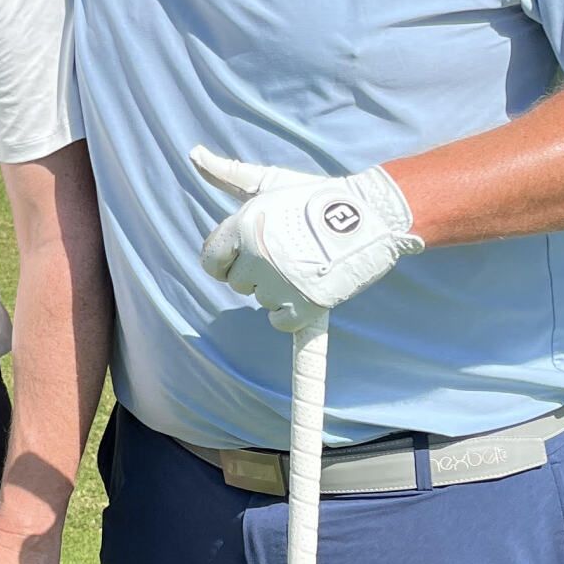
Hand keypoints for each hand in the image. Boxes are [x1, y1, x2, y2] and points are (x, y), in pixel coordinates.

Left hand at [191, 144, 421, 330]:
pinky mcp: (307, 306)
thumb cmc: (315, 196)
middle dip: (259, 272)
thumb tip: (194, 154)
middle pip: (239, 284)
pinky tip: (304, 409)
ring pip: (264, 304)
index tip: (254, 249)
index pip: (212, 262)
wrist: (369, 215)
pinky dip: (292, 327)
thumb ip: (227, 174)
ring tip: (309, 263)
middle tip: (290, 250)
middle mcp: (256, 259)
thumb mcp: (268, 182)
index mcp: (241, 228)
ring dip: (281, 291)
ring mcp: (281, 285)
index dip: (230, 258)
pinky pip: (285, 328)